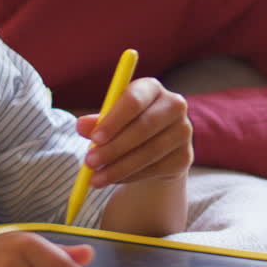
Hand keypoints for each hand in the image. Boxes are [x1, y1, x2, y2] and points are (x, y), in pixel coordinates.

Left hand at [76, 77, 192, 187]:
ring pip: (148, 152)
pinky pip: (154, 169)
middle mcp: (174, 105)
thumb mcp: (110, 121)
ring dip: (118, 167)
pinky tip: (113, 179)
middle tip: (89, 162)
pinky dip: (130, 176)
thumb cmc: (126, 126)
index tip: (94, 139)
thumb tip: (81, 126)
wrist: (156, 148)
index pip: (134, 100)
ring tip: (95, 178)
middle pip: (144, 127)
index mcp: (152, 88)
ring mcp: (183, 131)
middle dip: (113, 148)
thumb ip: (96, 122)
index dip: (114, 120)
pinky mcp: (185, 157)